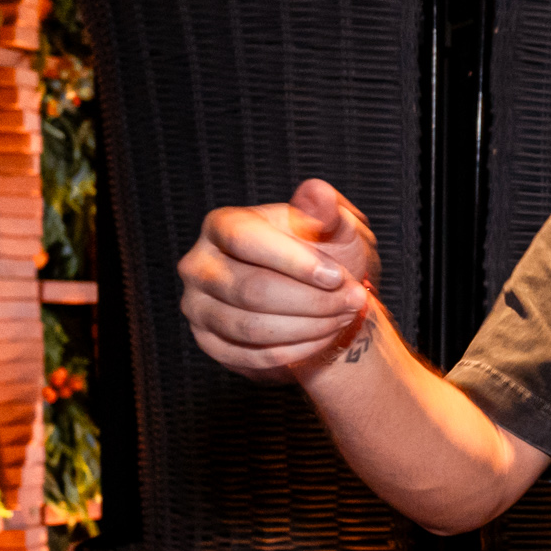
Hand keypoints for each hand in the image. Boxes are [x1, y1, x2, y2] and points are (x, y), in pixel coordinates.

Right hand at [176, 179, 379, 379]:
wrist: (324, 298)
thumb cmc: (325, 254)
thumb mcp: (334, 228)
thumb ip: (327, 213)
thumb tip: (320, 194)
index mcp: (222, 225)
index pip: (245, 241)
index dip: (294, 261)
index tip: (337, 276)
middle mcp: (199, 265)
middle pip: (250, 290)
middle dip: (311, 300)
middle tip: (353, 301)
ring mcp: (198, 307)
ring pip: (251, 328)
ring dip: (308, 327)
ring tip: (343, 317)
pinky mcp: (209, 343)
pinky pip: (250, 356)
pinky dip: (295, 351)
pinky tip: (324, 337)